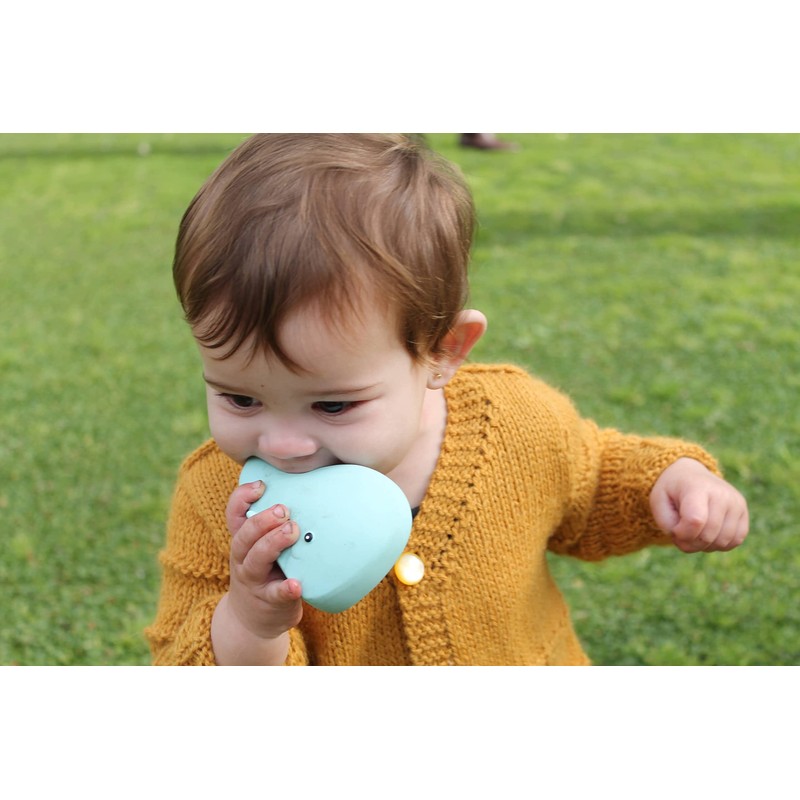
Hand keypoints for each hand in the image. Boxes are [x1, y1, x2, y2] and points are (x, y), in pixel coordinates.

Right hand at [211, 480, 303, 663]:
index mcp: (243, 541)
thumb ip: (274, 527)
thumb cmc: (265, 573)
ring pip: (256, 560)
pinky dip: (286, 589)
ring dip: (272, 543)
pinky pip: (276, 594)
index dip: (242, 498)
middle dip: (263, 519)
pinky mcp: (270, 601)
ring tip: (292, 531)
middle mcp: (243, 559)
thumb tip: (310, 494)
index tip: (261, 485)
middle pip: (244, 535)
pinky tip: (297, 584)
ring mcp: (255, 581)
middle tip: (284, 510)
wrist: (251, 620)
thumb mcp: (259, 549)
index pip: (235, 515)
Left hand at [650, 458, 748, 552]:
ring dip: (704, 546)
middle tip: (681, 534)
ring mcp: (736, 502)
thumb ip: (668, 526)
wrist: (689, 475)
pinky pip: (735, 541)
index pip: (695, 521)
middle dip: (690, 543)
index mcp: (697, 487)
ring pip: (723, 542)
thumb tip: (689, 542)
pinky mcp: (744, 512)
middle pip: (708, 535)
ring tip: (694, 532)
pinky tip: (708, 533)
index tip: (674, 529)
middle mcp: (721, 493)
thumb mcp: (658, 503)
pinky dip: (719, 544)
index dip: (682, 534)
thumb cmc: (672, 492)